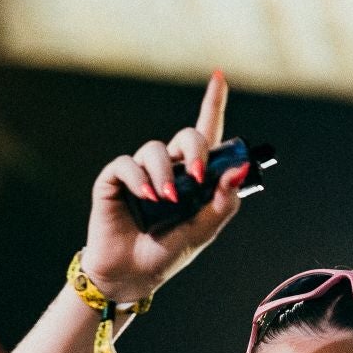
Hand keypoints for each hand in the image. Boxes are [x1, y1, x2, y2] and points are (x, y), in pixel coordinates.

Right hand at [80, 72, 247, 306]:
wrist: (132, 276)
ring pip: (154, 150)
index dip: (212, 103)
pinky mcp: (113, 181)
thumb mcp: (202, 231)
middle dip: (195, 149)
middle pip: (185, 137)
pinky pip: (126, 165)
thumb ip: (222, 203)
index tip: (220, 77)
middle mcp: (167, 169)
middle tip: (198, 176)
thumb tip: (238, 170)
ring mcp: (140, 173)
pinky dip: (138, 178)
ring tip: (166, 200)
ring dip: (164, 173)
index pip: (205, 133)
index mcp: (192, 178)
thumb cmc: (167, 253)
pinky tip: (146, 196)